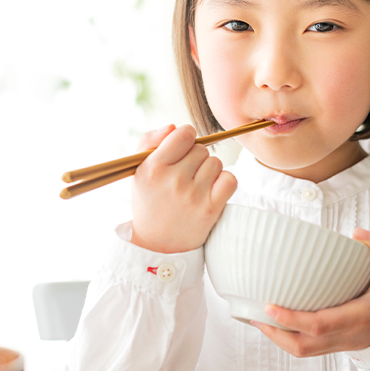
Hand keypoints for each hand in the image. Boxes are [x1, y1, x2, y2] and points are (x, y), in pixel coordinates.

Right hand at [130, 124, 236, 253]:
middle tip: (184, 176)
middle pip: (201, 149)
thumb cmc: (150, 200)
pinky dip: (224, 183)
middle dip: (195, 158)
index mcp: (152, 168)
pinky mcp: (211, 209)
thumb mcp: (139, 170)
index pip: (184, 134)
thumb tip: (174, 126)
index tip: (181, 150)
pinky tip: (211, 191)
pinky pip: (230, 179)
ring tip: (195, 186)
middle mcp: (173, 181)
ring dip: (208, 171)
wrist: (157, 244)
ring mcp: (193, 196)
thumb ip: (150, 140)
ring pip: (216, 163)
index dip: (185, 139)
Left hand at [252, 228, 369, 356]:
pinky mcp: (335, 345)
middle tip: (253, 313)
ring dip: (277, 337)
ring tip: (257, 319)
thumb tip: (356, 234)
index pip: (320, 324)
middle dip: (275, 332)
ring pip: (302, 351)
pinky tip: (275, 322)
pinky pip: (306, 348)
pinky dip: (287, 337)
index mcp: (359, 317)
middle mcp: (346, 336)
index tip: (269, 305)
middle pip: (303, 345)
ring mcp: (340, 344)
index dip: (292, 318)